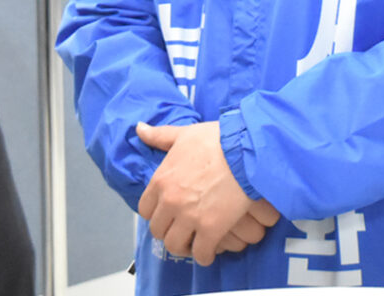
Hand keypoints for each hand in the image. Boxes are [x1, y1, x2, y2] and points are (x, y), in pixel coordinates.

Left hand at [136, 121, 278, 265]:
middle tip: (181, 228)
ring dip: (184, 246)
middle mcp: (170, 201)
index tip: (166, 213)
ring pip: (175, 246)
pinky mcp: (212, 229)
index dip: (155, 213)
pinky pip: (201, 255)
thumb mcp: (183, 134)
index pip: (144, 210)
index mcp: (161, 180)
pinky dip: (205, 255)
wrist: (244, 151)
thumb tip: (139, 128)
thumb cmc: (215, 140)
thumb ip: (159, 136)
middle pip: (157, 231)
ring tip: (194, 241)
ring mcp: (189, 217)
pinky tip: (211, 247)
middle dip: (168, 231)